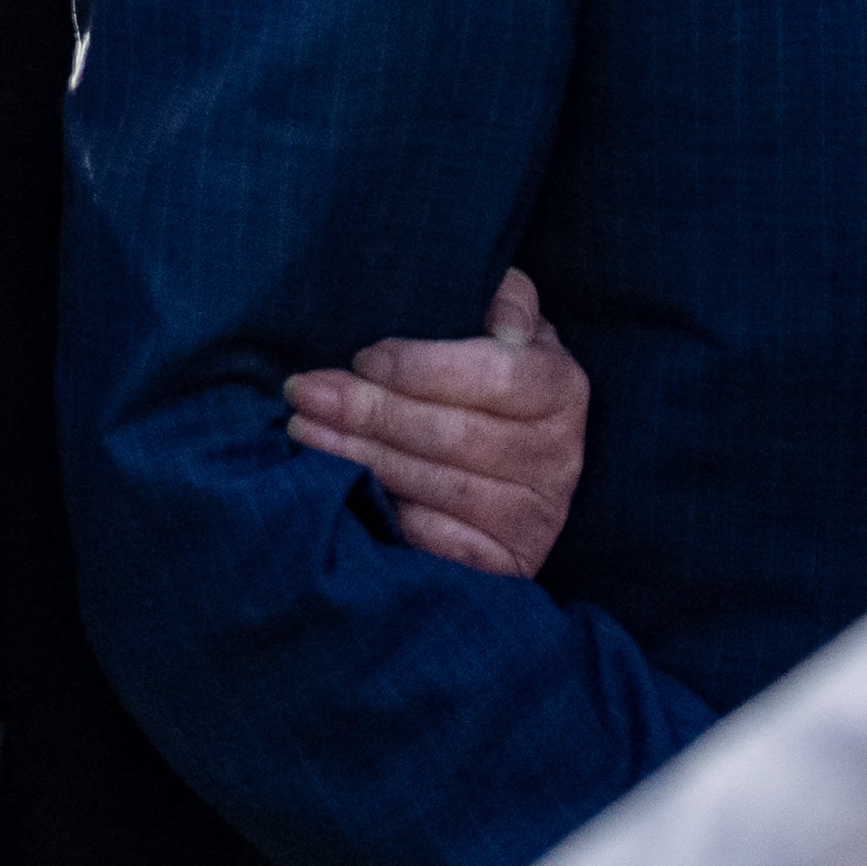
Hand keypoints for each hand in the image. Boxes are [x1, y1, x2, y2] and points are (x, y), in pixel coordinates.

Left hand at [285, 269, 587, 579]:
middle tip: (305, 392)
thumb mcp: (514, 333)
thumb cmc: (500, 384)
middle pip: (454, 434)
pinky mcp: (506, 562)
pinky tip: (340, 486)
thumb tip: (500, 315)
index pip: (495, 375)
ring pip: (434, 484)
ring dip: (359, 456)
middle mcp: (556, 456)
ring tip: (304, 430)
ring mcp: (533, 515)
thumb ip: (509, 303)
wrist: (521, 473)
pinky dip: (384, 511)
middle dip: (369, 411)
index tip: (361, 358)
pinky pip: (433, 538)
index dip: (422, 367)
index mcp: (562, 388)